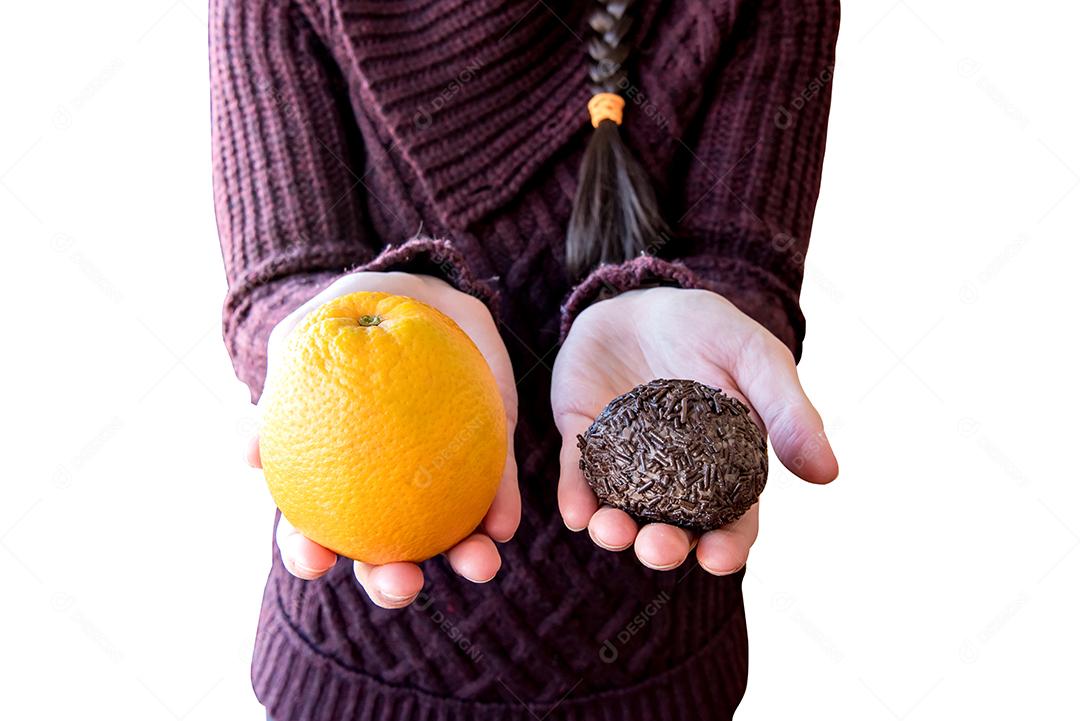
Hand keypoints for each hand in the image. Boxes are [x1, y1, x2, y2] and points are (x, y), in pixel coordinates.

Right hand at [246, 272, 517, 607]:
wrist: (420, 290)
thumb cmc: (350, 318)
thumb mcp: (307, 340)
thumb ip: (279, 391)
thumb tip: (248, 455)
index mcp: (334, 475)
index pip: (312, 527)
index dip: (307, 553)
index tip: (313, 561)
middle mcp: (388, 490)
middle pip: (382, 553)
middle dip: (390, 583)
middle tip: (400, 583)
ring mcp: (441, 479)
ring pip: (448, 536)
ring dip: (463, 558)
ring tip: (478, 563)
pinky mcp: (488, 458)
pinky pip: (496, 489)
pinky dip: (501, 509)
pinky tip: (503, 523)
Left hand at [552, 287, 836, 574]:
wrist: (643, 298)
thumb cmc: (711, 331)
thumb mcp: (756, 360)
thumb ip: (789, 414)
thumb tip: (828, 474)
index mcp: (724, 468)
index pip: (729, 521)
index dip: (726, 546)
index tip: (718, 558)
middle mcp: (673, 478)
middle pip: (670, 528)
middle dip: (663, 547)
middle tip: (658, 548)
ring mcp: (625, 462)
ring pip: (620, 511)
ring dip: (614, 531)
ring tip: (609, 532)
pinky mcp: (584, 441)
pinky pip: (578, 476)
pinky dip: (575, 496)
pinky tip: (575, 512)